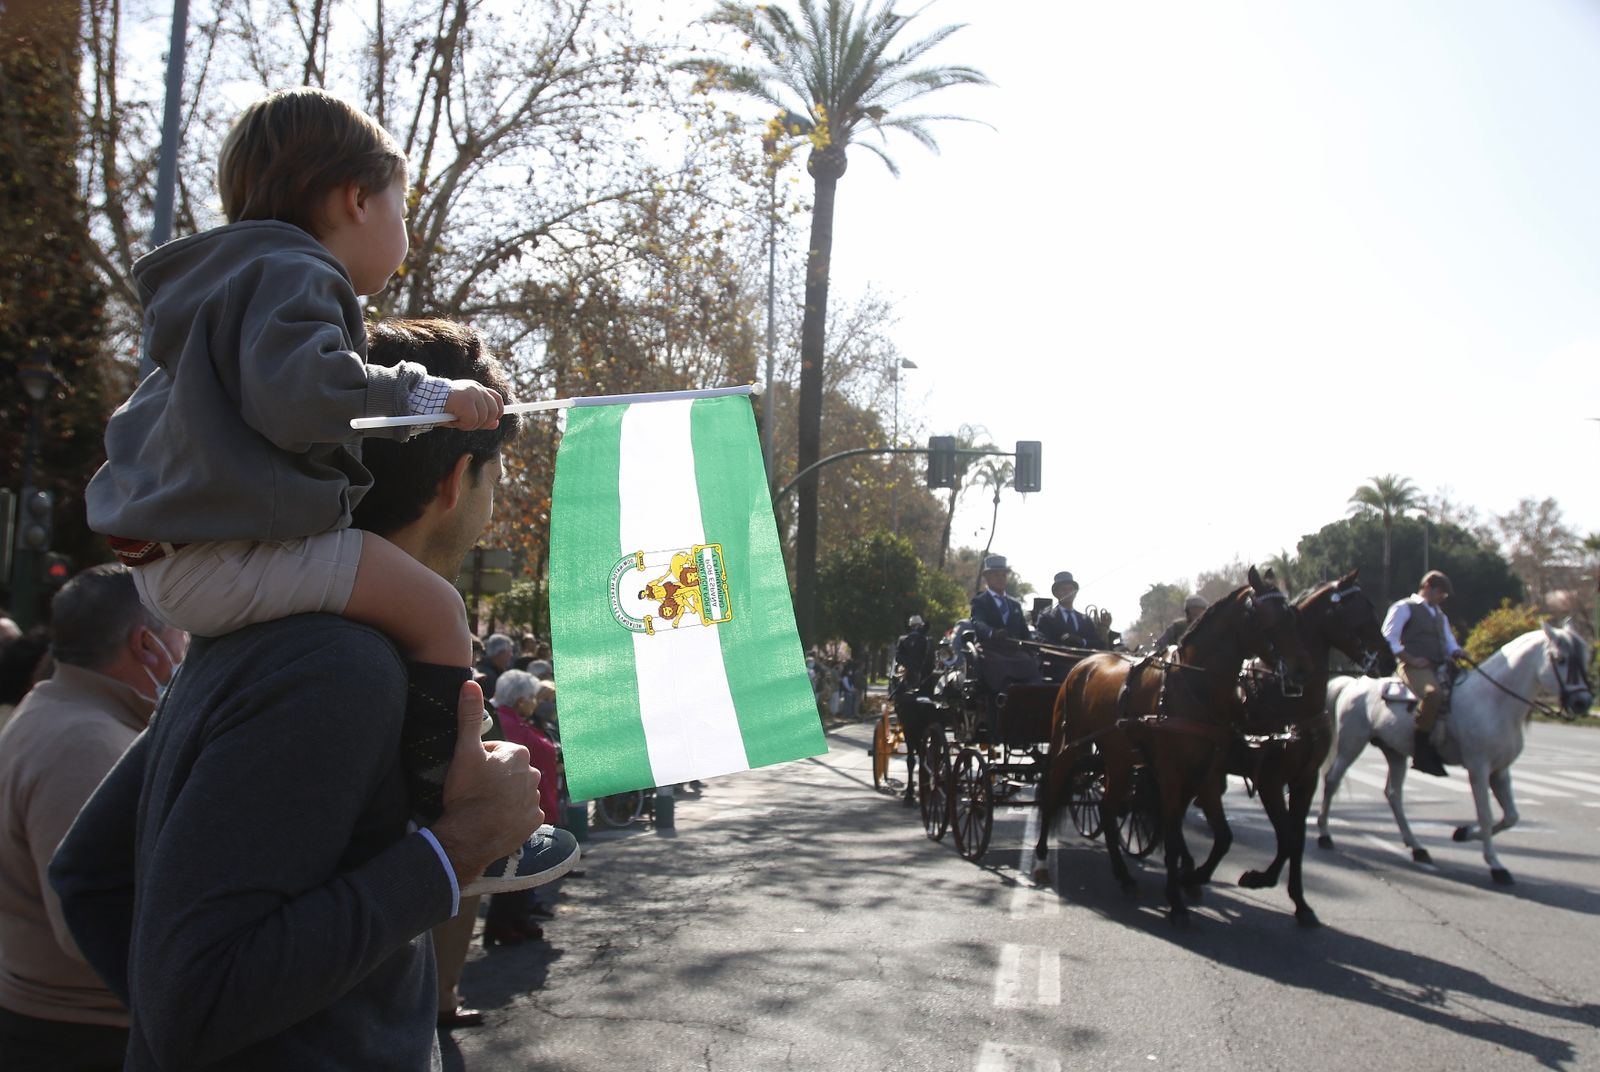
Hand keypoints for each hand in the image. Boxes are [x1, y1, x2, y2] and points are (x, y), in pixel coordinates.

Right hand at [429, 681, 542, 887]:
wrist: (469, 837)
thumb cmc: (466, 792)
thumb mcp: (465, 751)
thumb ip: (470, 717)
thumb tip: (470, 683)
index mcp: (519, 754)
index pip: (498, 751)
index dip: (481, 760)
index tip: (469, 772)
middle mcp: (534, 774)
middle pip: (509, 771)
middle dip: (495, 777)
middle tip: (475, 790)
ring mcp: (535, 799)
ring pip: (517, 791)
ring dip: (504, 796)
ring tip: (484, 806)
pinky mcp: (535, 822)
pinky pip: (524, 813)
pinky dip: (513, 815)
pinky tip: (497, 820)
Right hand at [441, 381, 504, 429]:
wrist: (425, 399)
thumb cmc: (443, 407)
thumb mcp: (465, 412)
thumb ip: (481, 417)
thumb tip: (496, 424)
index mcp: (477, 388)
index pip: (497, 399)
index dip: (497, 412)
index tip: (491, 421)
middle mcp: (476, 388)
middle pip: (493, 411)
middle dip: (482, 423)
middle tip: (466, 424)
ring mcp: (471, 393)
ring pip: (482, 418)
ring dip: (469, 425)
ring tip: (456, 421)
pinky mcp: (465, 400)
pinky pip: (472, 420)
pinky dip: (463, 425)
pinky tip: (453, 421)